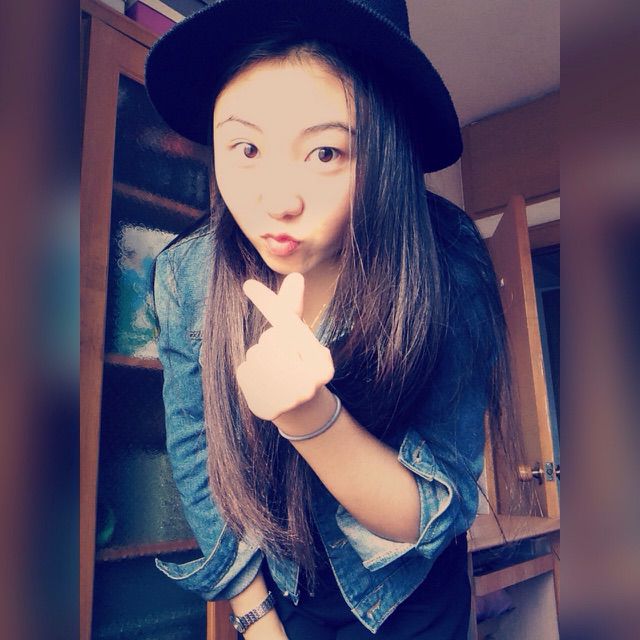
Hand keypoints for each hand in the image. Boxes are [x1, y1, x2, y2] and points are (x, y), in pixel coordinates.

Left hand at [237, 272, 334, 420]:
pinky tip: (264, 386)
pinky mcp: (266, 407)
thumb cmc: (299, 364)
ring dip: (259, 359)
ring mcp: (287, 398)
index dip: (270, 304)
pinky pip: (244, 372)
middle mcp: (309, 383)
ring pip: (256, 355)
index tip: (247, 284)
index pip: (293, 328)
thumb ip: (293, 309)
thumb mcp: (301, 336)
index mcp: (321, 364)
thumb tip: (295, 275)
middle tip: (284, 361)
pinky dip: (249, 375)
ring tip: (274, 374)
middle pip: (270, 339)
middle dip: (272, 343)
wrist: (300, 410)